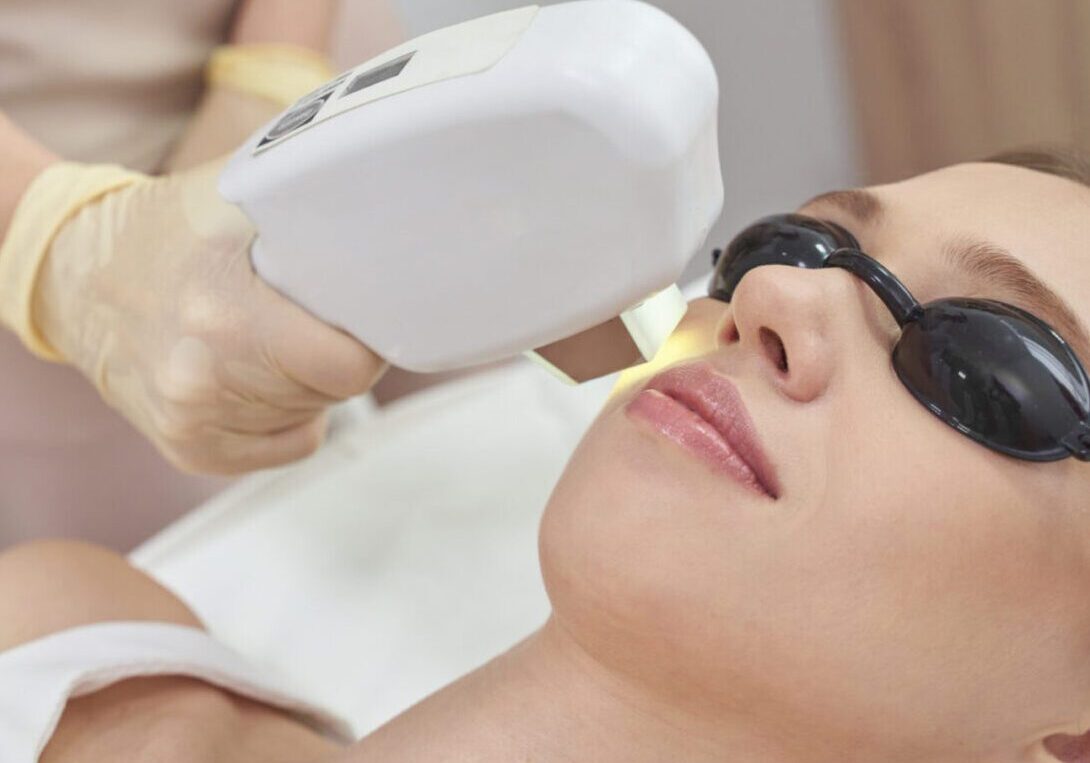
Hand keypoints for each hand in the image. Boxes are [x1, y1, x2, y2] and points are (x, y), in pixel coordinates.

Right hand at [33, 159, 386, 473]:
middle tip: (308, 311)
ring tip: (270, 333)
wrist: (77, 273)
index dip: (369, 338)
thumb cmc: (169, 229)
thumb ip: (315, 209)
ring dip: (311, 382)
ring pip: (313, 416)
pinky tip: (263, 373)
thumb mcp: (241, 193)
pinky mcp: (190, 449)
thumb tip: (392, 228)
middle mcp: (203, 381)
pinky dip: (293, 415)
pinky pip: (291, 444)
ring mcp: (193, 422)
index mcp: (226, 317)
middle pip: (333, 391)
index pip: (348, 368)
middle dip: (335, 351)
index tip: (364, 311)